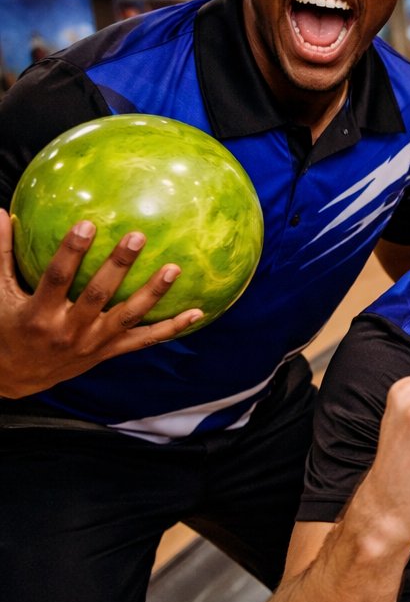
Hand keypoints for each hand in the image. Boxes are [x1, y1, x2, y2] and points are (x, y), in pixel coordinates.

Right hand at [0, 210, 199, 397]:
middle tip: (137, 237)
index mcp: (38, 313)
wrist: (14, 377)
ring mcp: (92, 344)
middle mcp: (68, 331)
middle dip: (118, 266)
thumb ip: (1, 254)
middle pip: (99, 295)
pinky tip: (198, 312)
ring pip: (127, 317)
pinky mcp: (107, 353)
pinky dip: (171, 328)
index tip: (87, 225)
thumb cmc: (5, 327)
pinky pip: (144, 341)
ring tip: (174, 268)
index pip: (57, 278)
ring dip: (153, 294)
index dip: (71, 252)